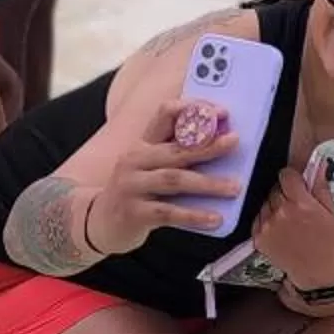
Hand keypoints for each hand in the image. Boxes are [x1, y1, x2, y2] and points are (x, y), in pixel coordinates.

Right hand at [88, 99, 242, 253]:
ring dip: (207, 183)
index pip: (165, 115)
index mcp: (143, 144)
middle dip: (207, 145)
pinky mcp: (133, 212)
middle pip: (175, 148)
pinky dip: (193, 215)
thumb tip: (222, 147)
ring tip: (234, 187)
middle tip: (234, 142)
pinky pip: (168, 212)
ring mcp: (132, 185)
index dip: (193, 110)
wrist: (98, 223)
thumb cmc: (136, 192)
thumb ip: (178, 157)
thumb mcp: (150, 167)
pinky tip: (215, 219)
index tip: (220, 112)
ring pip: (174, 180)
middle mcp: (135, 160)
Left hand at [252, 168, 333, 289]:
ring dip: (275, 206)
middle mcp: (281, 213)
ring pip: (266, 202)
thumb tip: (318, 165)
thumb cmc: (329, 243)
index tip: (298, 184)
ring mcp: (267, 226)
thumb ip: (321, 187)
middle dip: (286, 193)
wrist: (317, 273)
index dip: (293, 178)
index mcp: (301, 204)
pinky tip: (281, 229)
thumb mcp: (332, 213)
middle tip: (297, 206)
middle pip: (275, 188)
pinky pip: (258, 218)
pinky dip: (267, 220)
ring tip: (289, 220)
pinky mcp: (258, 238)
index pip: (286, 174)